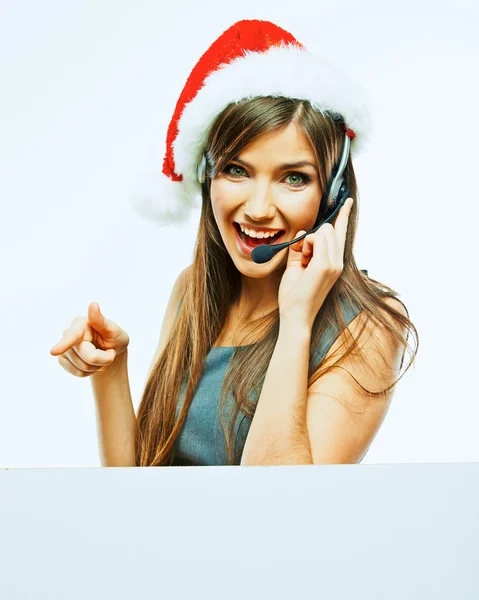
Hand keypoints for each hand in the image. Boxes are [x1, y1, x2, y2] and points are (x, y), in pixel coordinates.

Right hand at [50, 302, 129, 377]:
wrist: (111, 352)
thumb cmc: (114, 338)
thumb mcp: (114, 330)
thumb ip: (102, 321)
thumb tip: (93, 305)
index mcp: (81, 324)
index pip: (72, 336)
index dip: (64, 344)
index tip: (53, 352)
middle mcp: (68, 334)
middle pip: (87, 356)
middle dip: (103, 358)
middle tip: (110, 352)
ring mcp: (64, 348)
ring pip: (82, 367)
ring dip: (96, 366)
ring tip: (100, 356)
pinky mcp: (63, 360)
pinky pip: (78, 373)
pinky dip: (89, 372)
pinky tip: (92, 363)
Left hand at [278, 197, 353, 326]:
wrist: (295, 314)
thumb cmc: (294, 294)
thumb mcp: (295, 267)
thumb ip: (300, 249)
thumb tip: (303, 233)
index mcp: (334, 262)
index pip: (340, 233)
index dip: (343, 216)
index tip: (346, 201)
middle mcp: (338, 262)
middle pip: (328, 229)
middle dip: (311, 238)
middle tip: (302, 258)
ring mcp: (334, 263)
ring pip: (323, 231)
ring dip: (307, 243)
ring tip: (303, 264)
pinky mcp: (326, 264)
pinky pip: (317, 238)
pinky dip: (306, 246)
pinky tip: (305, 260)